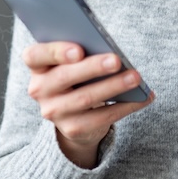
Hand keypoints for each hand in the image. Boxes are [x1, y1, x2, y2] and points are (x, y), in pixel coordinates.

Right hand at [23, 41, 152, 167]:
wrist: (75, 113)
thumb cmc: (79, 75)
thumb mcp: (74, 62)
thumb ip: (83, 51)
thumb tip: (110, 49)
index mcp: (38, 66)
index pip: (34, 56)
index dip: (55, 52)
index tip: (78, 50)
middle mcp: (39, 90)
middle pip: (64, 77)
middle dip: (93, 67)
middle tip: (116, 60)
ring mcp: (54, 112)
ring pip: (85, 98)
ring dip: (113, 86)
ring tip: (136, 77)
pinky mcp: (73, 129)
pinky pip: (101, 118)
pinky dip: (125, 106)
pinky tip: (143, 97)